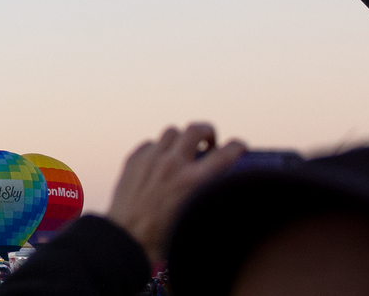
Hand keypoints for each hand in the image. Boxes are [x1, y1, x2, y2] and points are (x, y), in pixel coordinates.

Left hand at [104, 122, 244, 257]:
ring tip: (184, 152)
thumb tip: (225, 185)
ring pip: (172, 132)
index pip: (226, 153)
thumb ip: (213, 196)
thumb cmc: (167, 238)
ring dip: (182, 140)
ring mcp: (151, 159)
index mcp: (195, 182)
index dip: (238, 147)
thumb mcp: (199, 218)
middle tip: (210, 143)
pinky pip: (151, 143)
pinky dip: (159, 149)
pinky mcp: (134, 159)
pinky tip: (161, 163)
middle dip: (208, 132)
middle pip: (196, 129)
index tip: (240, 148)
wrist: (128, 239)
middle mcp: (173, 164)